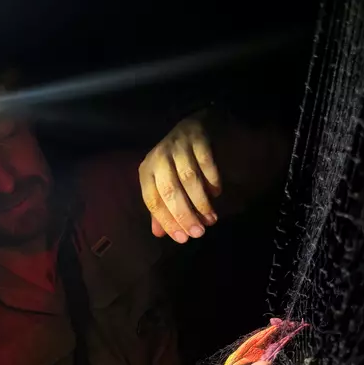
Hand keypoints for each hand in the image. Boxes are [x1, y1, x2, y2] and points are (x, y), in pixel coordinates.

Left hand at [139, 116, 219, 243]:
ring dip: (201, 201)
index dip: (167, 221)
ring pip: (188, 178)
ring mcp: (178, 146)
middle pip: (170, 190)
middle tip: (199, 233)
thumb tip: (159, 234)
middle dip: (185, 214)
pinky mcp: (198, 137)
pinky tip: (217, 193)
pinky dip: (212, 180)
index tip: (182, 239)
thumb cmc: (175, 161)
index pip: (153, 200)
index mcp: (146, 171)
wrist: (192, 125)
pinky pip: (206, 162)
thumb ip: (161, 207)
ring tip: (211, 219)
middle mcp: (159, 157)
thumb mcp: (163, 182)